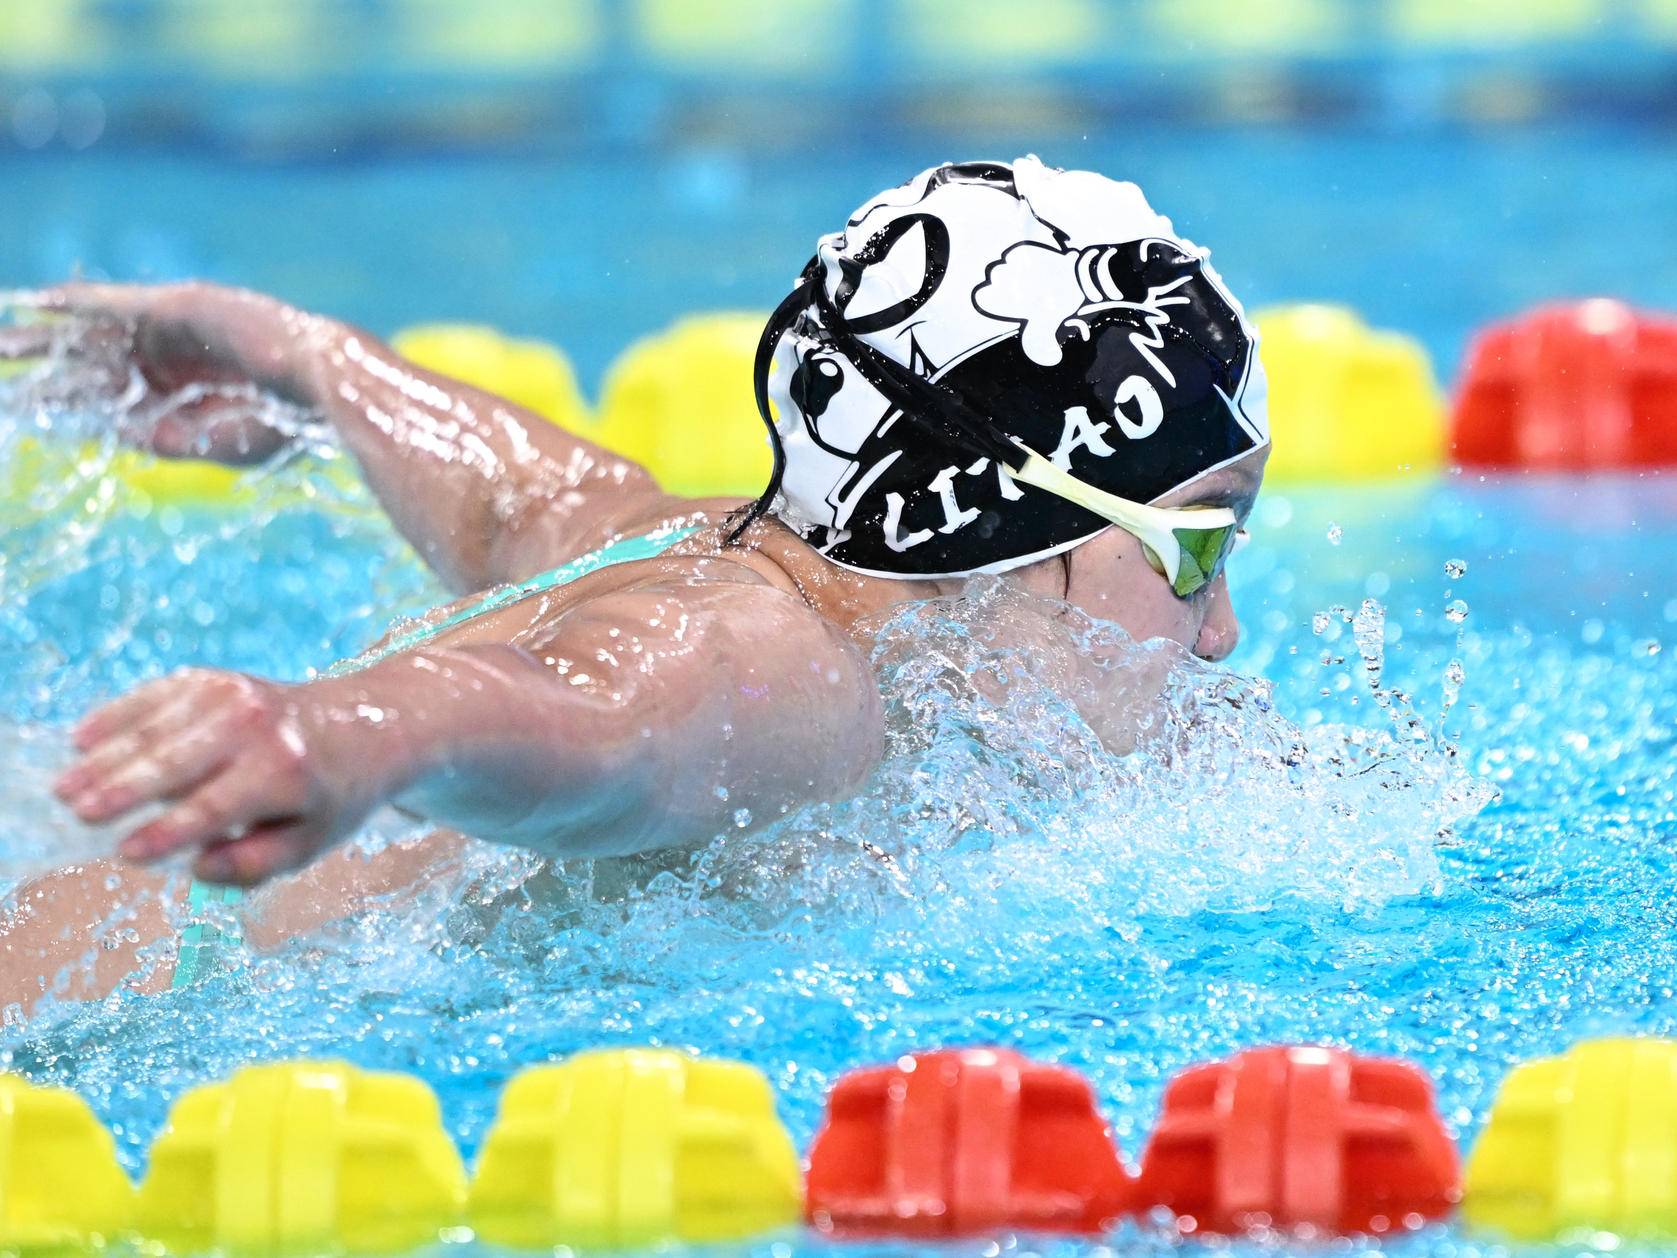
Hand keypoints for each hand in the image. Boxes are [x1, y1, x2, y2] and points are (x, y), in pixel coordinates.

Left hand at [0, 281, 327, 464]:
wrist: (324, 385)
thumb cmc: (286, 423)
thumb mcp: (216, 444)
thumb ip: (168, 441)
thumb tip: (125, 440)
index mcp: (182, 403)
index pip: (108, 405)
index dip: (61, 408)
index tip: (21, 412)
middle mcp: (172, 365)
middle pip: (91, 368)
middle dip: (42, 370)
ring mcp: (174, 334)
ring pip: (95, 335)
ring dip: (45, 338)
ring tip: (1, 343)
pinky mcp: (179, 307)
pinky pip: (115, 303)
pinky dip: (75, 301)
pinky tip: (36, 302)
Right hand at [53, 669, 380, 885]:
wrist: (361, 724)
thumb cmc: (329, 796)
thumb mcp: (311, 842)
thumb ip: (256, 862)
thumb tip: (197, 868)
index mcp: (284, 772)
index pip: (212, 808)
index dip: (166, 832)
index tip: (125, 854)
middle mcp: (256, 727)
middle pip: (173, 763)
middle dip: (120, 790)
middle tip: (77, 813)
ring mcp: (233, 695)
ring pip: (155, 729)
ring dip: (106, 758)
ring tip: (66, 788)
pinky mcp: (214, 679)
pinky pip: (155, 696)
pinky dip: (118, 716)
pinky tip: (83, 739)